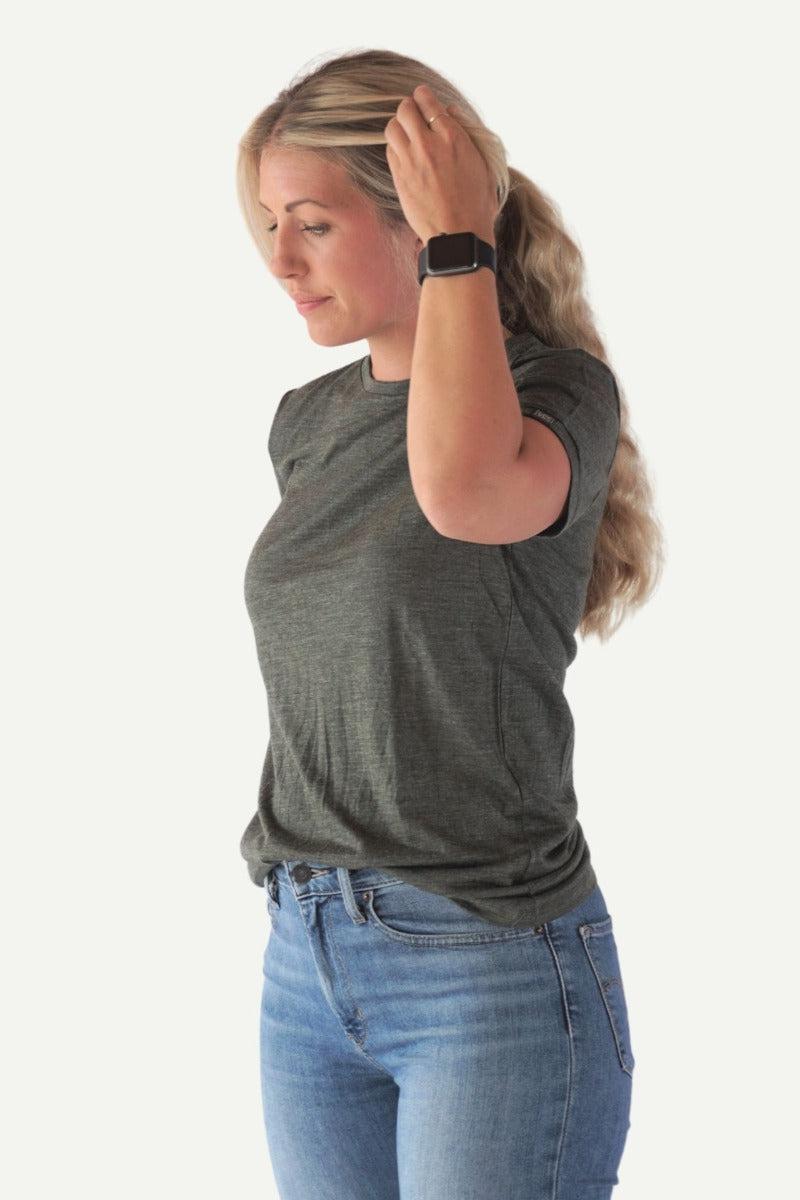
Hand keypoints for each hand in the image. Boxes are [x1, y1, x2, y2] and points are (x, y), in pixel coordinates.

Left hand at [383, 84, 498, 245]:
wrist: (458, 235)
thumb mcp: (483, 163)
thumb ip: (466, 132)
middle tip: (412, 114)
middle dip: (408, 108)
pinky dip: (395, 147)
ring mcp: (411, 161)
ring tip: (406, 133)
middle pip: (405, 109)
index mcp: (453, 137)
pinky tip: (404, 153)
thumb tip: (450, 111)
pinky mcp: (399, 178)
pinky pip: (390, 150)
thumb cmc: (476, 203)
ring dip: (398, 126)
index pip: (428, 102)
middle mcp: (429, 145)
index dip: (423, 96)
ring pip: (392, 127)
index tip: (422, 97)